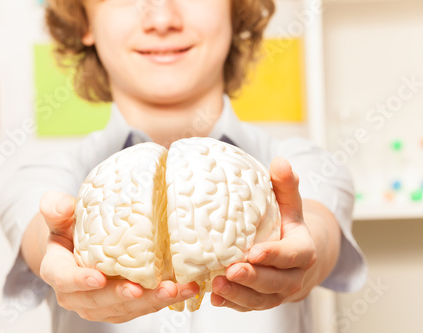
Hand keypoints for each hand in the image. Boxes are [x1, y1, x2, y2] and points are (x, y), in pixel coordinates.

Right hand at [38, 191, 198, 322]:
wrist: (75, 247)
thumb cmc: (68, 229)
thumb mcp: (59, 215)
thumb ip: (56, 208)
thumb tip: (64, 203)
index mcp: (57, 271)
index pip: (64, 278)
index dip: (80, 280)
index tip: (99, 278)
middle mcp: (76, 295)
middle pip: (99, 301)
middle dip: (125, 296)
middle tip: (146, 288)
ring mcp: (98, 304)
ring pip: (124, 309)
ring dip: (152, 302)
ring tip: (176, 290)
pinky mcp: (119, 307)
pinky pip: (139, 308)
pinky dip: (160, 300)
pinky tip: (181, 290)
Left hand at [210, 157, 317, 310]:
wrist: (294, 256)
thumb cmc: (286, 225)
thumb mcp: (289, 204)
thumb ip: (285, 185)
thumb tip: (280, 162)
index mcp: (303, 251)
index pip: (292, 255)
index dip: (274, 255)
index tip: (254, 252)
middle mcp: (293, 276)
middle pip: (276, 282)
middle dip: (253, 278)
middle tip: (231, 271)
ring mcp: (278, 292)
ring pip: (261, 299)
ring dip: (239, 295)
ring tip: (216, 286)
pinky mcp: (262, 301)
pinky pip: (248, 306)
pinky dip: (232, 304)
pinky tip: (214, 298)